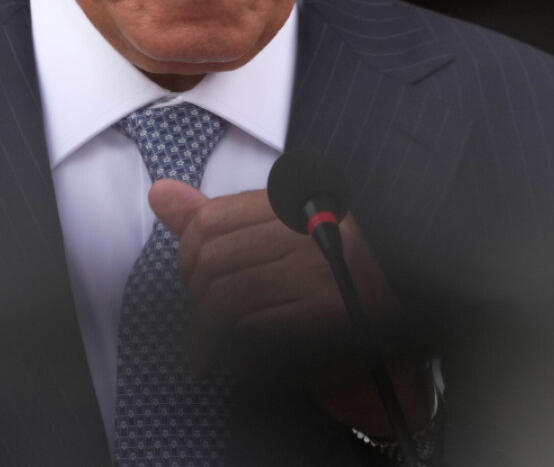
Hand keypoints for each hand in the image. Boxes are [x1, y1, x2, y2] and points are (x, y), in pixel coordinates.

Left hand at [149, 179, 428, 434]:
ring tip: (208, 351)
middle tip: (203, 324)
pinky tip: (236, 359)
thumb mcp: (269, 237)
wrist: (393, 325)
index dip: (188, 256)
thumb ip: (216, 219)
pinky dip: (234, 348)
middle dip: (195, 297)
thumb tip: (159, 193)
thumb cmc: (323, 281)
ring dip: (207, 332)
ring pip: (226, 295)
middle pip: (211, 259)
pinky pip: (253, 327)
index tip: (194, 283)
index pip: (208, 221)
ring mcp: (319, 268)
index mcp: (291, 203)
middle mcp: (306, 228)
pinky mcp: (327, 310)